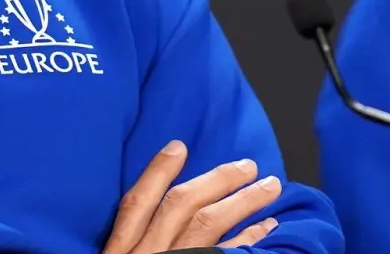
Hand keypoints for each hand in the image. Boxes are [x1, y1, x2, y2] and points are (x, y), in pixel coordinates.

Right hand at [102, 140, 282, 252]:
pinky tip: (267, 227)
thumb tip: (159, 211)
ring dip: (243, 202)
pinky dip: (249, 239)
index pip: (134, 204)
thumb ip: (132, 240)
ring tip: (270, 187)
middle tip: (248, 165)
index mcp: (119, 251)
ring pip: (208, 224)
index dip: (156, 172)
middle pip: (181, 206)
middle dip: (216, 180)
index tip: (178, 146)